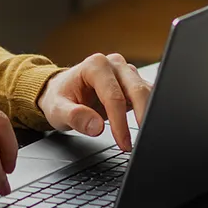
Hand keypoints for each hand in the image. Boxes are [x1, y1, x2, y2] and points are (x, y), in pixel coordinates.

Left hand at [37, 53, 151, 152]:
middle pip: (137, 90)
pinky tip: (147, 127)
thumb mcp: (57, 110)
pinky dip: (149, 111)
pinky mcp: (133, 82)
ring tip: (146, 137)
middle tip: (142, 142)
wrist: (64, 90)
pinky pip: (148, 95)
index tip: (123, 143)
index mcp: (95, 65)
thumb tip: (96, 126)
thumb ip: (74, 117)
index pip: (113, 96)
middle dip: (142, 117)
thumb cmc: (60, 97)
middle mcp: (114, 64)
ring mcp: (125, 72)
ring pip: (147, 91)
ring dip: (149, 114)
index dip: (120, 122)